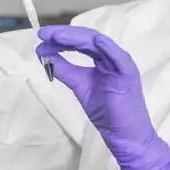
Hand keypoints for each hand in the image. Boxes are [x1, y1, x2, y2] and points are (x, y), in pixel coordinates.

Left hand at [35, 25, 169, 169]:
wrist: (125, 135)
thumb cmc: (107, 113)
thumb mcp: (80, 87)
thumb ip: (64, 71)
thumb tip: (45, 55)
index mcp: (102, 61)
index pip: (81, 44)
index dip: (61, 39)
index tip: (42, 38)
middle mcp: (111, 58)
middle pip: (87, 39)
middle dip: (64, 35)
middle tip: (43, 34)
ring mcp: (121, 65)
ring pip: (98, 44)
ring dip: (77, 38)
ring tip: (56, 36)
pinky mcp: (128, 74)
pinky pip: (118, 57)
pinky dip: (105, 47)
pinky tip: (92, 41)